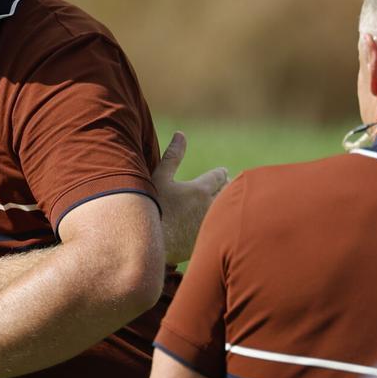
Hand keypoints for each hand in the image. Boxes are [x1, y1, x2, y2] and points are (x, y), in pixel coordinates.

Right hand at [154, 131, 227, 264]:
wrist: (149, 243)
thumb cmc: (151, 207)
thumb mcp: (158, 178)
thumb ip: (172, 156)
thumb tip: (181, 134)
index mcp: (200, 189)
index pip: (219, 175)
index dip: (220, 173)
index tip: (221, 173)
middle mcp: (210, 207)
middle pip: (228, 192)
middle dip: (226, 187)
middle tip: (225, 186)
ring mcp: (211, 225)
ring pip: (228, 211)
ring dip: (226, 204)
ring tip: (221, 203)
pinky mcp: (209, 240)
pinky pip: (222, 228)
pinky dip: (221, 222)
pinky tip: (215, 224)